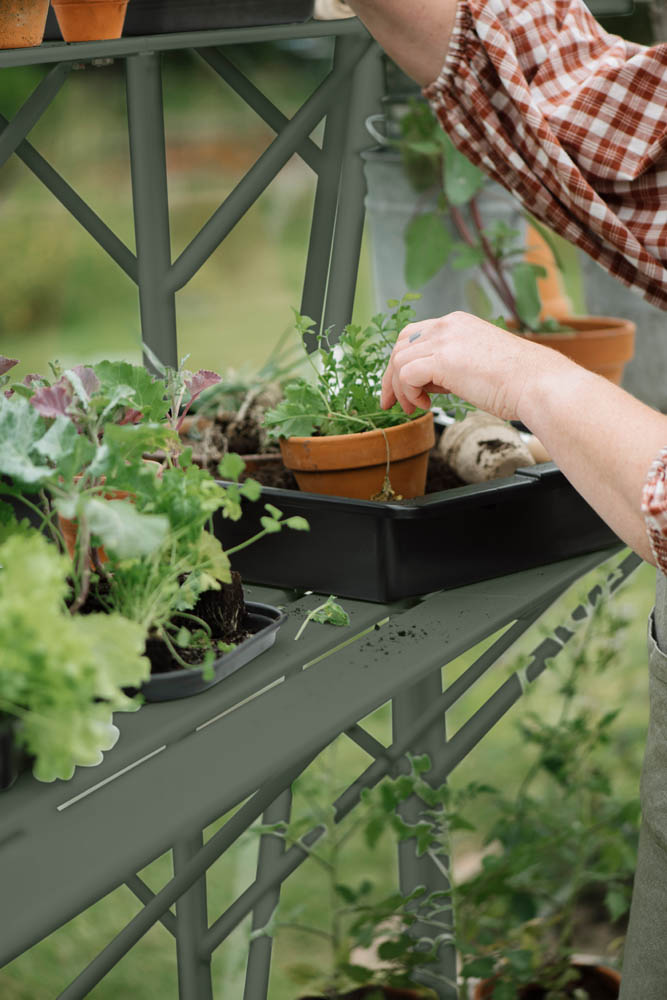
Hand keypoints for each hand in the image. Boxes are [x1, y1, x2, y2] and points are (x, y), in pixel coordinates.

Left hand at [380, 311, 568, 422]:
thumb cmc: (518, 381)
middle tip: (392, 403)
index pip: (414, 335)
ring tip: (415, 409)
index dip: (402, 361)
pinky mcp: (443, 359)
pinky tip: (425, 406)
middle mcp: (448, 326)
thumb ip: (451, 367)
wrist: (539, 383)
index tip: (401, 389)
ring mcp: (445, 340)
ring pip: (398, 360)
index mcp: (458, 324)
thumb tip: (429, 383)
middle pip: (400, 344)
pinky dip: (409, 393)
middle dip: (391, 376)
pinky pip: (406, 374)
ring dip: (400, 389)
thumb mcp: (477, 365)